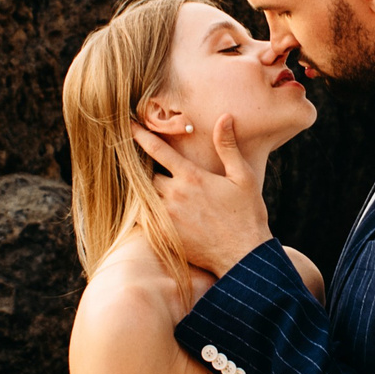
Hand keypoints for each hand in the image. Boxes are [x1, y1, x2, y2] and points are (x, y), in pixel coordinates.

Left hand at [130, 115, 274, 274]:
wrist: (243, 255)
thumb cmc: (247, 214)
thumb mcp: (242, 176)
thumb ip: (228, 147)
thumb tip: (225, 118)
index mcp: (192, 177)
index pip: (158, 150)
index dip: (141, 136)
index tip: (128, 126)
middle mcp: (175, 195)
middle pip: (146, 175)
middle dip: (147, 170)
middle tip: (150, 168)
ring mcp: (167, 217)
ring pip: (143, 198)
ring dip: (145, 192)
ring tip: (151, 190)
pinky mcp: (164, 236)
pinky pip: (143, 220)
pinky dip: (144, 213)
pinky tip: (153, 212)